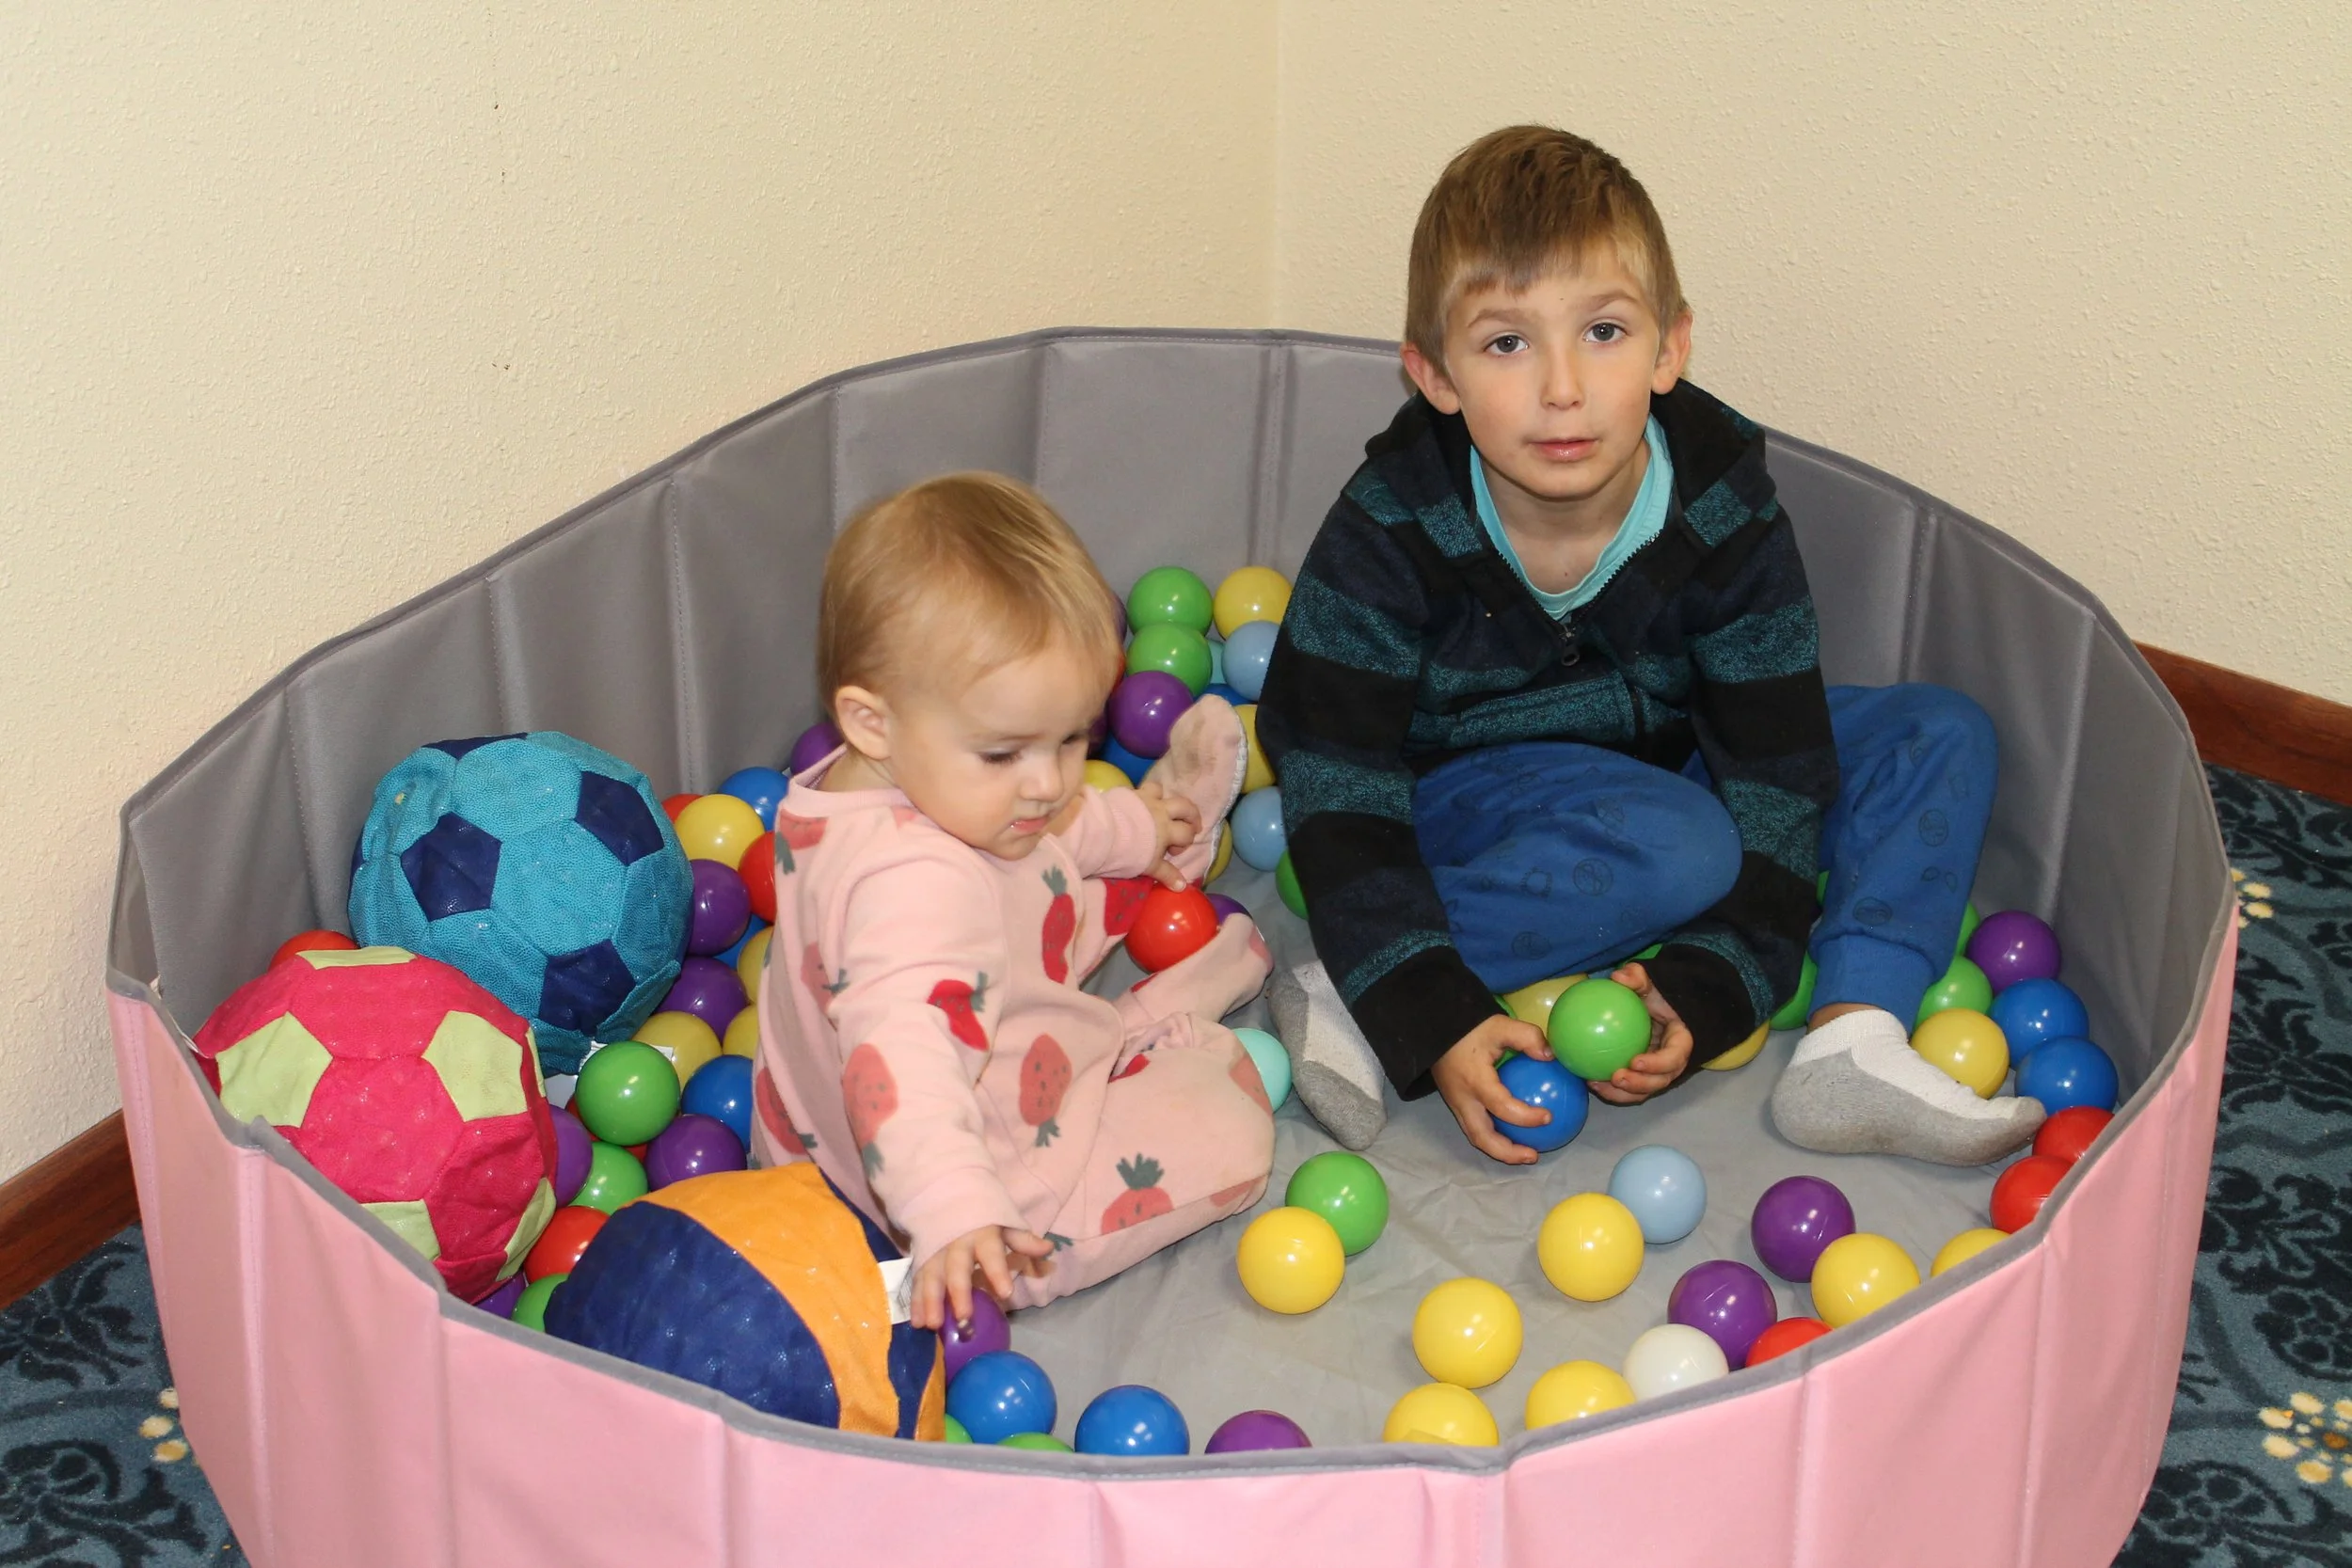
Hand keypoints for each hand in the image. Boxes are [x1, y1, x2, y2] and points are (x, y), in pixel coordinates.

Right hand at [910, 1224, 1053, 1330]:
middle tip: (963, 1317)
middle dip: (958, 1293)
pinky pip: (917, 1282)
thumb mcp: (1003, 1222)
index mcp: (981, 1233)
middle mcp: (955, 1244)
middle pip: (956, 1269)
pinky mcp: (922, 1261)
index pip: (991, 1252)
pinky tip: (917, 1322)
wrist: (943, 1194)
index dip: (997, 1271)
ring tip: (932, 1325)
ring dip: (931, 1301)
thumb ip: (1022, 1240)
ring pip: (931, 1277)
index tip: (1005, 1292)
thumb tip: (1047, 1249)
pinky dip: (916, 1302)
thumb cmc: (980, 1215)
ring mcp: (935, 1253)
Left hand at [1134, 779, 1201, 888]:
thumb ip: (1167, 874)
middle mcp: (1160, 810)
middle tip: (1191, 825)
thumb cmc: (1128, 853)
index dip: (1185, 842)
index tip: (1173, 851)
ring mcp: (1145, 799)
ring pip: (1163, 791)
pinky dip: (1146, 794)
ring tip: (1165, 809)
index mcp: (1167, 829)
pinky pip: (1143, 788)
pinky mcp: (1130, 793)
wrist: (1104, 834)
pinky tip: (1142, 802)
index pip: (1187, 833)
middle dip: (1192, 815)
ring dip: (1166, 800)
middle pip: (1185, 807)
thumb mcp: (1149, 866)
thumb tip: (1182, 886)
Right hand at [1429, 1013, 1556, 1164]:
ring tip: (1526, 1152)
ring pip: (1476, 1137)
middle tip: (1533, 1155)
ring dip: (1500, 1149)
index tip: (1549, 1117)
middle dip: (1508, 1153)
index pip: (1502, 1107)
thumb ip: (1528, 1037)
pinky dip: (1494, 1136)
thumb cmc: (1468, 1027)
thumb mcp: (1500, 1025)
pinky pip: (1474, 1126)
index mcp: (1474, 1081)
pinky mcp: (1455, 1103)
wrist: (1434, 1027)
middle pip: (1482, 1138)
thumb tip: (1551, 1056)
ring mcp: (1456, 1104)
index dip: (1526, 1117)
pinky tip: (1513, 1131)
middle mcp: (1462, 1099)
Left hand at [1591, 962, 1693, 1104]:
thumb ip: (1636, 977)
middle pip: (1661, 1080)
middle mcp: (1672, 1061)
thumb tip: (1618, 977)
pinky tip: (1589, 1081)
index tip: (1636, 1061)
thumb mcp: (1648, 982)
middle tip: (1616, 1077)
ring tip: (1597, 1084)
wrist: (1653, 1008)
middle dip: (1640, 1084)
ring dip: (1622, 1093)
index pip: (1674, 1056)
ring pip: (1644, 1090)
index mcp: (1680, 1040)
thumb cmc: (1653, 995)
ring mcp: (1658, 1072)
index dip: (1658, 1064)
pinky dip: (1611, 1090)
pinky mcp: (1643, 1077)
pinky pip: (1629, 1089)